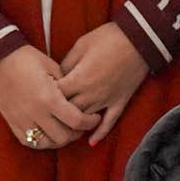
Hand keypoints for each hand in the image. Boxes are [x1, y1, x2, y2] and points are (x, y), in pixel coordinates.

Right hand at [0, 44, 99, 154]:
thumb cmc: (26, 59)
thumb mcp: (52, 68)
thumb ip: (68, 86)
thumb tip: (82, 99)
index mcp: (49, 98)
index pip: (77, 121)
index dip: (90, 122)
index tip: (95, 117)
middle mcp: (36, 113)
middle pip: (64, 137)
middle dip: (77, 132)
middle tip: (81, 124)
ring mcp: (22, 120)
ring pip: (48, 143)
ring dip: (60, 139)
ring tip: (65, 129)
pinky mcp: (12, 123)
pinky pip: (30, 142)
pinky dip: (42, 141)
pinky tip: (49, 132)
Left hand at [51, 23, 152, 146]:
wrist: (139, 38)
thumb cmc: (108, 38)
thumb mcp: (81, 45)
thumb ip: (67, 63)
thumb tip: (59, 76)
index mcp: (79, 78)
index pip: (56, 96)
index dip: (46, 97)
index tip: (40, 96)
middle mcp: (91, 93)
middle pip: (68, 112)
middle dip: (58, 114)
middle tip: (48, 116)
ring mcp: (107, 99)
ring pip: (86, 120)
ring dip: (75, 125)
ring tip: (64, 128)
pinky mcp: (120, 101)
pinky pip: (110, 122)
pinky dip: (100, 133)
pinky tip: (91, 143)